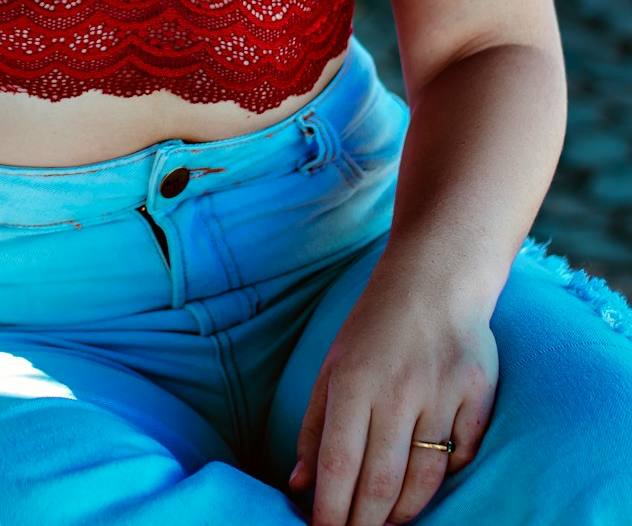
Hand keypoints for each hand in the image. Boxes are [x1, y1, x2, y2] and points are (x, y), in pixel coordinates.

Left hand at [288, 263, 496, 525]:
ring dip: (403, 512)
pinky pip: (463, 455)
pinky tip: (428, 481)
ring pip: (424, 478)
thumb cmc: (375, 326)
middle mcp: (398, 388)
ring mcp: (442, 392)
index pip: (338, 463)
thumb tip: (300, 485)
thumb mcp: (333, 365)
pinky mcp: (479, 393)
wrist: (436, 278)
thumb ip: (314, 425)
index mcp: (354, 379)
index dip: (331, 510)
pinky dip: (447, 475)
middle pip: (380, 480)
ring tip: (387, 523)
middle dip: (365, 523)